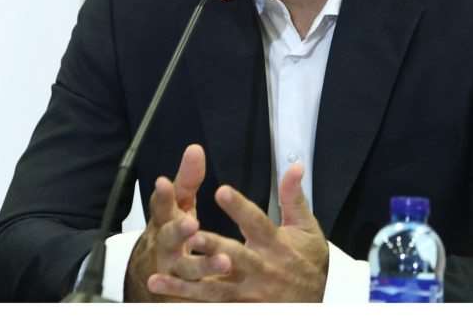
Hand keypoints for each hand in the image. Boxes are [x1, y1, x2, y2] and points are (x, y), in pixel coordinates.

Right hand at [124, 144, 229, 300]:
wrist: (150, 274)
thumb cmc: (171, 231)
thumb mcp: (177, 204)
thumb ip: (187, 180)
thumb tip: (195, 149)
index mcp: (165, 220)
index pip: (161, 205)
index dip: (163, 195)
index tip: (163, 182)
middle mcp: (166, 245)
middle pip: (169, 238)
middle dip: (179, 231)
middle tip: (192, 223)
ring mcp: (173, 271)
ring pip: (186, 270)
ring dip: (202, 266)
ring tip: (224, 260)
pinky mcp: (184, 292)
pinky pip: (195, 293)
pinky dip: (205, 293)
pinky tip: (221, 292)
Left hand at [147, 163, 328, 301]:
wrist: (314, 305)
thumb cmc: (309, 263)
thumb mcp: (306, 228)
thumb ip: (294, 197)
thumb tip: (295, 165)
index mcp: (275, 243)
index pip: (257, 221)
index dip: (240, 207)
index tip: (222, 191)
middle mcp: (260, 268)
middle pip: (233, 256)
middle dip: (211, 247)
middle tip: (190, 235)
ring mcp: (248, 292)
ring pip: (213, 289)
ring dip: (185, 284)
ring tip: (158, 276)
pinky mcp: (240, 308)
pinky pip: (211, 308)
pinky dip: (189, 303)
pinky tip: (166, 300)